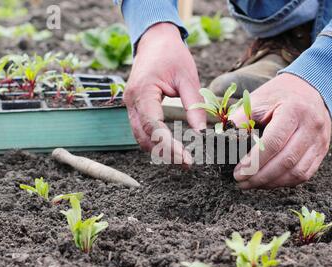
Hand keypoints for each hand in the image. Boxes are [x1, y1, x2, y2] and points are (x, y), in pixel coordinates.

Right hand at [123, 23, 205, 165]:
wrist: (154, 39)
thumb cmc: (172, 54)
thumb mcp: (188, 77)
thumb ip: (193, 106)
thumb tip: (201, 133)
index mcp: (143, 92)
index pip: (154, 127)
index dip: (169, 146)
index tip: (187, 158)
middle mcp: (132, 101)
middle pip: (144, 138)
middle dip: (164, 153)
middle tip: (187, 163)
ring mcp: (130, 105)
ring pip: (141, 137)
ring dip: (159, 150)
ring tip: (182, 158)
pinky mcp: (135, 107)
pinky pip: (142, 130)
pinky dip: (155, 141)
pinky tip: (171, 147)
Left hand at [231, 73, 331, 188]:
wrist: (312, 88)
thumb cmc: (279, 95)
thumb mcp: (258, 99)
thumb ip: (240, 118)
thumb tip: (223, 139)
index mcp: (293, 110)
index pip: (274, 142)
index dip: (255, 161)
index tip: (238, 172)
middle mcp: (311, 126)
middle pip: (286, 161)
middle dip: (261, 177)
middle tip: (241, 183)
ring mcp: (319, 141)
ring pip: (297, 172)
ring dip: (272, 183)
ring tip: (253, 184)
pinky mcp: (322, 151)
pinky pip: (305, 174)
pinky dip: (285, 182)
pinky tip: (269, 181)